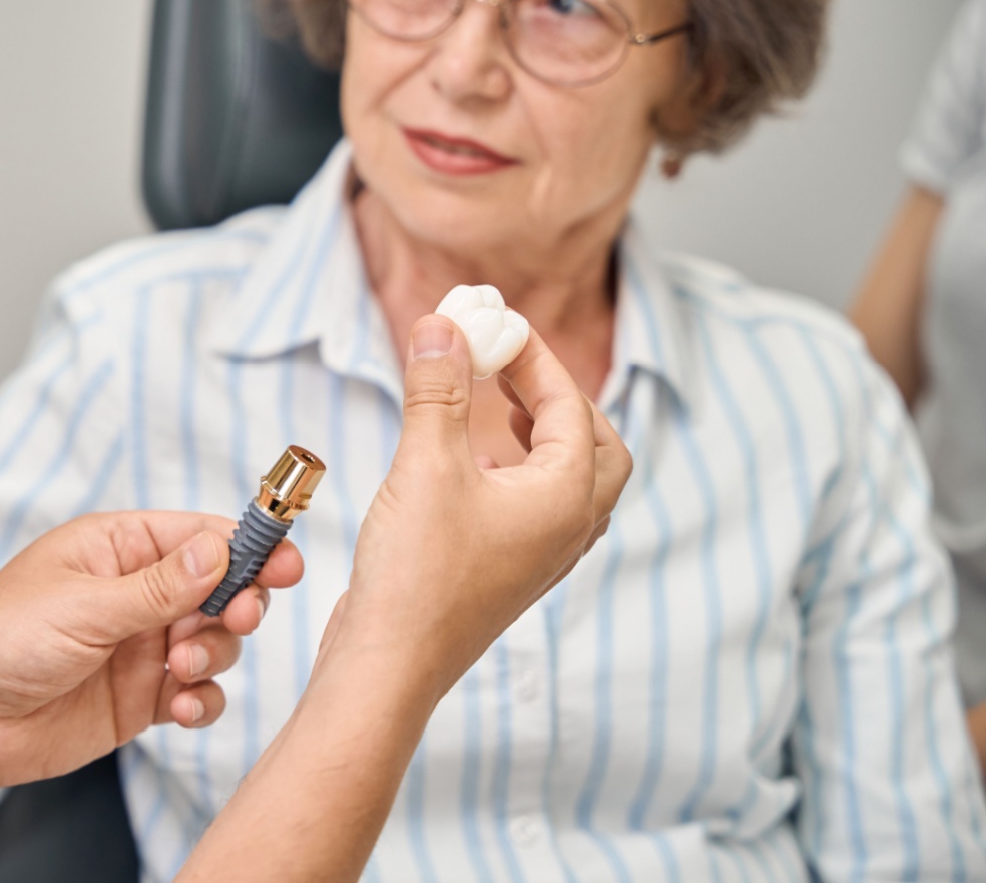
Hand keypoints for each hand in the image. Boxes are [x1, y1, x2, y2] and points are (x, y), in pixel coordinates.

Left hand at [0, 511, 302, 792]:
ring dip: (214, 654)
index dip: (247, 547)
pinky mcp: (139, 699)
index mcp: (117, 548)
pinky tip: (183, 706)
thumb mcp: (85, 605)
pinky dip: (202, 699)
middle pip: (220, 589)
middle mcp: (135, 594)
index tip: (284, 563)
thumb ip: (162, 586)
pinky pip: (196, 693)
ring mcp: (140, 647)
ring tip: (180, 670)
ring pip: (215, 642)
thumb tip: (222, 551)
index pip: (199, 536)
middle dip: (237, 605)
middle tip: (236, 619)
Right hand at [324, 314, 630, 699]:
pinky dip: (517, 472)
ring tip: (495, 406)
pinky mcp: (507, 573)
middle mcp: (567, 529)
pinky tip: (467, 463)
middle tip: (513, 367)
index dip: (534, 357)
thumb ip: (437, 389)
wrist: (390, 665)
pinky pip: (537, 509)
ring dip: (542, 436)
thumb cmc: (417, 574)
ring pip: (571, 482)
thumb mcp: (424, 464)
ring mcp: (541, 557)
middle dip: (560, 399)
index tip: (496, 324)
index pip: (570, 406)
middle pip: (599, 448)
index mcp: (566, 498)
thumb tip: (443, 325)